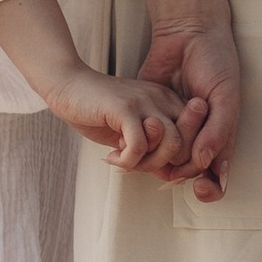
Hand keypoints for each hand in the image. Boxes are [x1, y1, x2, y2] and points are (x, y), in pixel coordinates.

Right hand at [45, 67, 195, 173]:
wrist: (67, 86)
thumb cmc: (98, 111)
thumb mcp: (132, 131)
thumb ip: (153, 148)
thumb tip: (170, 176)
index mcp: (168, 101)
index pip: (194, 138)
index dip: (176, 161)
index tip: (150, 165)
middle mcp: (162, 98)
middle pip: (186, 144)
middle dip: (162, 164)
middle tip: (137, 164)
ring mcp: (145, 101)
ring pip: (169, 145)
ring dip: (146, 163)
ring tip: (124, 160)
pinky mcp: (126, 107)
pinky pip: (140, 146)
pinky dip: (127, 161)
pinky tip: (113, 157)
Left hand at [141, 3, 239, 202]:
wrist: (188, 32)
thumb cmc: (216, 62)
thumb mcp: (225, 96)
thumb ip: (219, 130)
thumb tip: (205, 162)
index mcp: (219, 136)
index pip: (215, 176)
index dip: (209, 189)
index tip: (200, 186)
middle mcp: (196, 137)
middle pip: (186, 171)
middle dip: (179, 169)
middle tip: (173, 158)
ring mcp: (172, 128)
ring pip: (162, 161)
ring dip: (155, 161)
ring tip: (154, 140)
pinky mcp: (150, 115)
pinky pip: (144, 141)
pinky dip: (138, 147)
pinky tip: (131, 143)